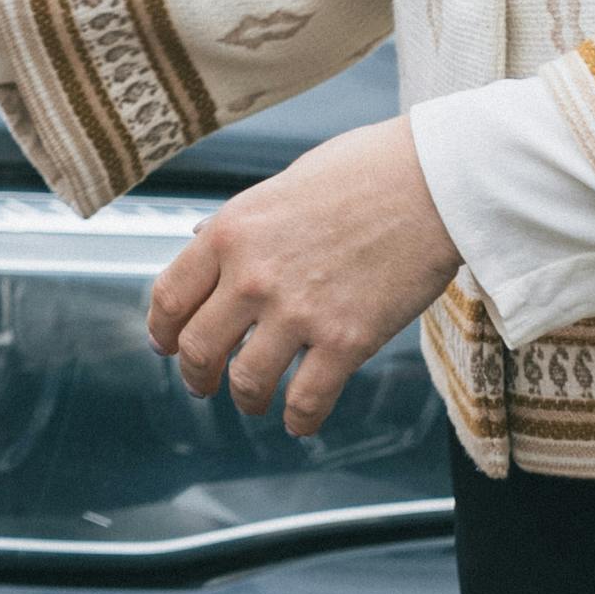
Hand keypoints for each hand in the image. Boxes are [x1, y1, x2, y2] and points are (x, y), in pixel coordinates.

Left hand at [141, 116, 460, 437]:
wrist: (431, 182)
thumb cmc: (362, 172)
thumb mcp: (278, 187)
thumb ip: (242, 226)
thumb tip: (205, 243)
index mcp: (230, 232)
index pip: (169, 297)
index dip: (163, 330)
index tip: (167, 343)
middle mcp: (253, 275)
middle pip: (198, 348)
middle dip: (196, 375)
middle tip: (203, 384)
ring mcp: (298, 311)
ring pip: (246, 382)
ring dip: (246, 400)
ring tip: (254, 401)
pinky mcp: (347, 341)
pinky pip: (307, 401)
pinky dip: (299, 420)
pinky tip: (299, 421)